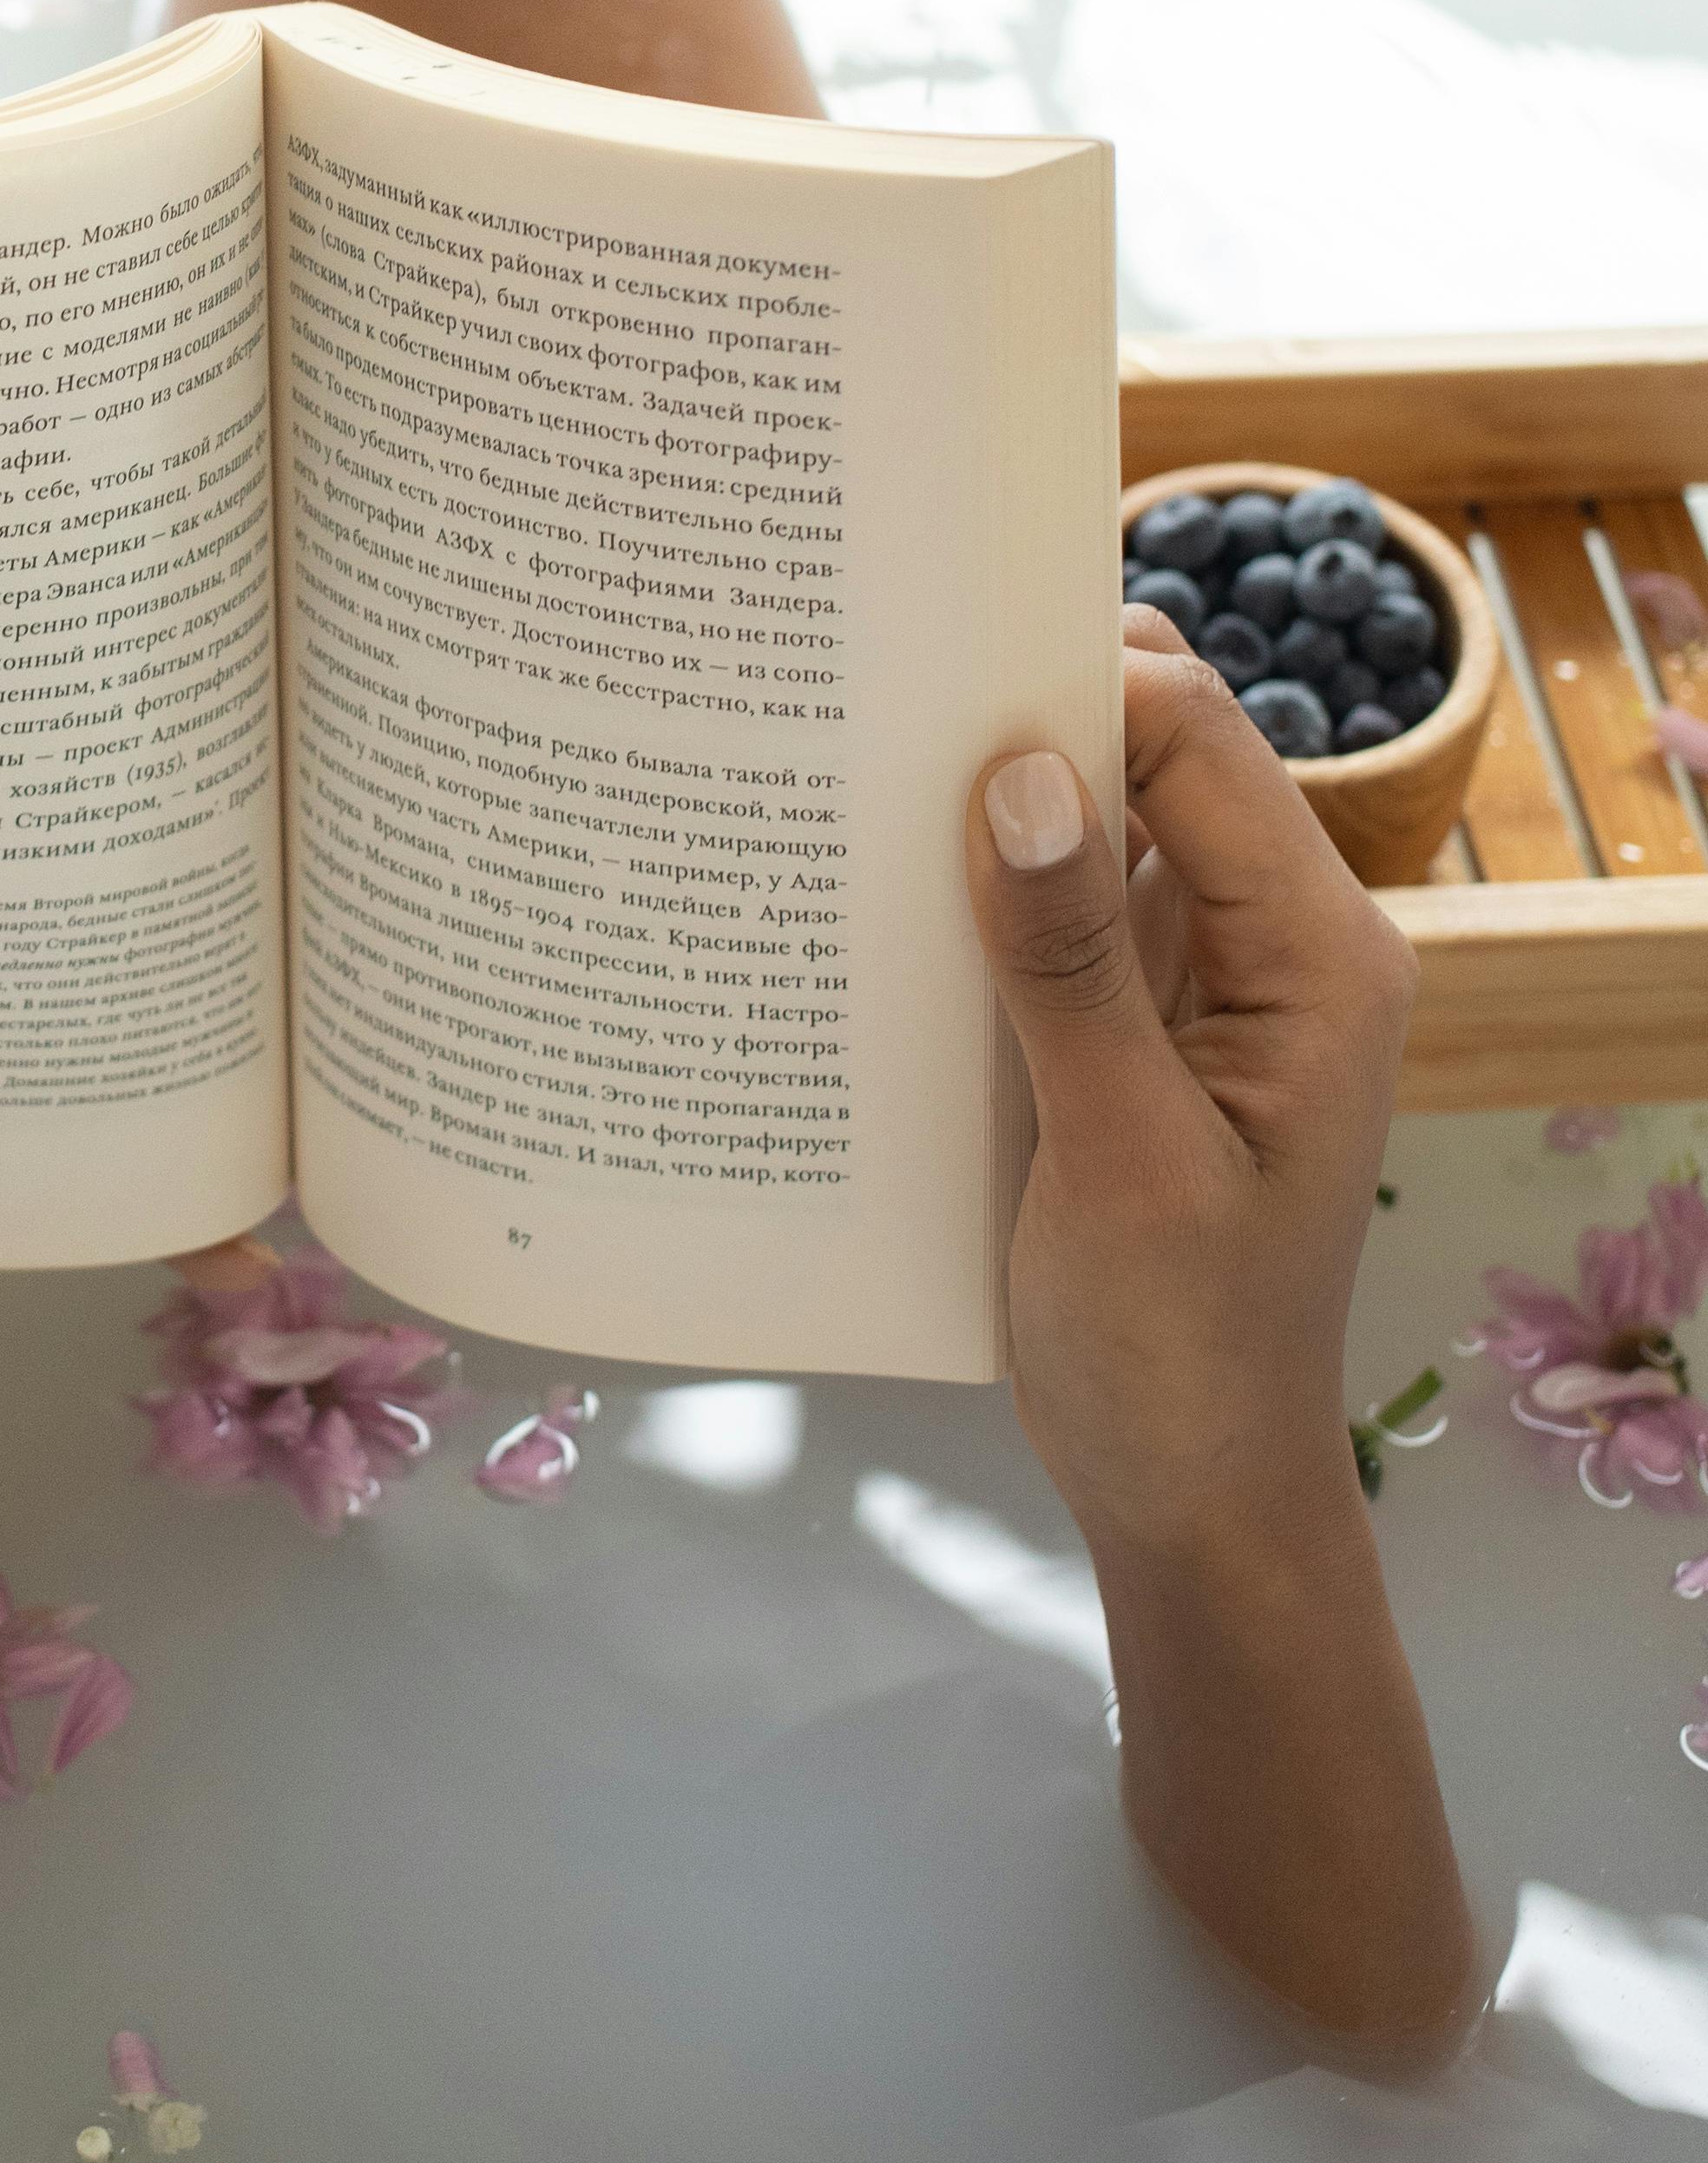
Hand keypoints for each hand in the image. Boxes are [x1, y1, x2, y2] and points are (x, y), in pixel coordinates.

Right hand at [967, 611, 1472, 2051]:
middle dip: (1020, 722)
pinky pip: (1059, 915)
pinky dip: (977, 894)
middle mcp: (1274, 943)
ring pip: (1096, 828)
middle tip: (861, 702)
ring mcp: (1204, 983)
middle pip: (1152, 759)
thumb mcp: (1122, 1162)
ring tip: (843, 778)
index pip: (1202, 744)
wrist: (1193, 1498)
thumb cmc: (1180, 1353)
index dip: (1074, 683)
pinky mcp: (1133, 1029)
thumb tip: (1026, 777)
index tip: (923, 664)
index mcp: (1318, 957)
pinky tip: (873, 894)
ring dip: (985, 808)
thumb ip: (1072, 967)